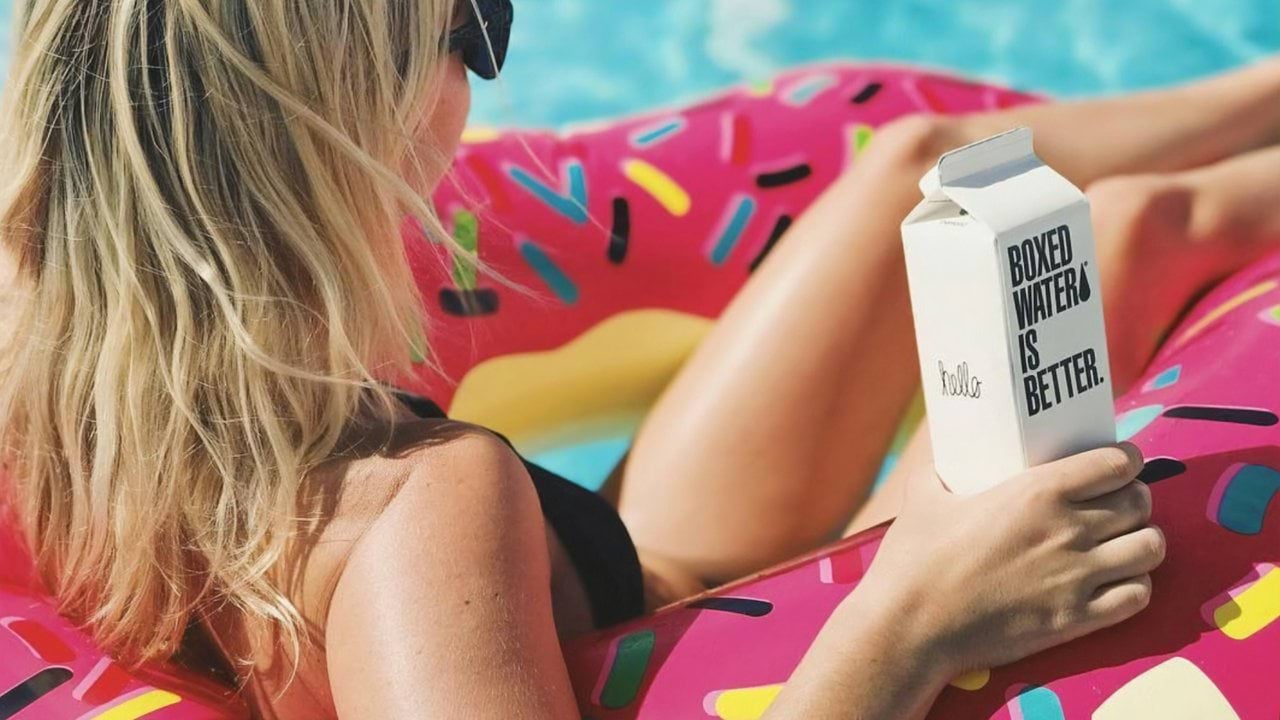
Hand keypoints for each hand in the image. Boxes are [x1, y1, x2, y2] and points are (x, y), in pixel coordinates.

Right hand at [854, 443, 1164, 675]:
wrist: (912, 626)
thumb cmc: (914, 558)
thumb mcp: (924, 496)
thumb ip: (939, 469)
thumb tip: (938, 452)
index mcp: (1038, 491)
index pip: (1117, 463)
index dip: (1125, 459)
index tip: (1119, 463)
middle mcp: (1069, 530)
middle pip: (1140, 502)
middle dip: (1135, 497)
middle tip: (1117, 502)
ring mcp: (1078, 577)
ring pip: (1150, 548)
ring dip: (1142, 540)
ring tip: (1123, 541)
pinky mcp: (1076, 619)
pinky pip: (1138, 596)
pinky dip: (1135, 586)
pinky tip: (1115, 581)